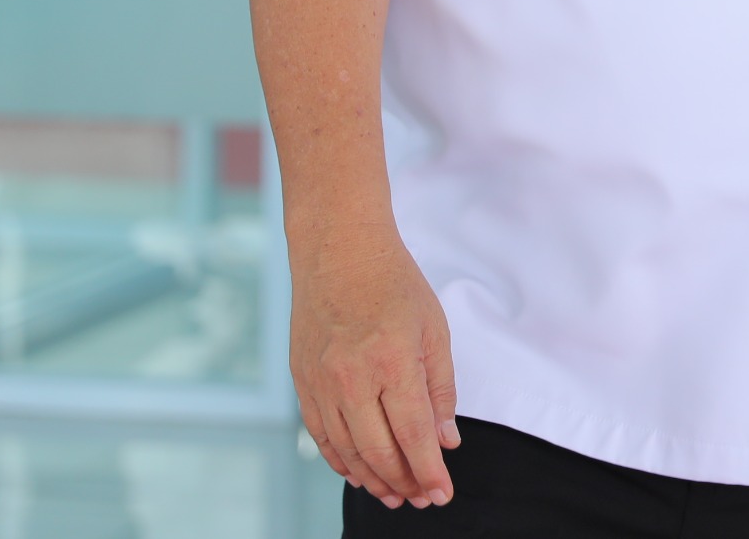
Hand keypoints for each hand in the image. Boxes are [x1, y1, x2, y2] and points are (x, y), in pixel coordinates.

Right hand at [291, 229, 460, 508]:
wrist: (338, 250)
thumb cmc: (394, 284)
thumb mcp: (434, 329)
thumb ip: (441, 389)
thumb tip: (446, 441)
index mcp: (393, 361)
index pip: (414, 435)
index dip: (429, 472)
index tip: (442, 494)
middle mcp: (352, 378)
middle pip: (380, 451)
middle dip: (404, 483)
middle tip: (421, 499)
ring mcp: (321, 382)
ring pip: (348, 450)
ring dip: (373, 479)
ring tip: (394, 495)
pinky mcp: (302, 381)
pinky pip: (321, 434)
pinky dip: (341, 460)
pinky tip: (359, 473)